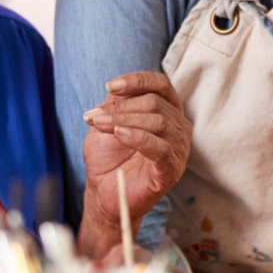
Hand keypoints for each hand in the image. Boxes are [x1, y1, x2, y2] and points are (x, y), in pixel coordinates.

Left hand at [79, 72, 191, 251]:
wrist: (104, 191)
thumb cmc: (109, 156)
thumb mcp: (108, 121)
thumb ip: (115, 103)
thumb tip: (115, 89)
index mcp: (167, 110)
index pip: (161, 84)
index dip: (137, 81)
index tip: (110, 86)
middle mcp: (177, 126)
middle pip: (155, 103)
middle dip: (121, 107)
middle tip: (95, 116)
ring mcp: (178, 148)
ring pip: (159, 122)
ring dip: (124, 120)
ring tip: (100, 125)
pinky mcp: (172, 168)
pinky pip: (161, 148)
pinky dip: (138, 138)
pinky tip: (120, 135)